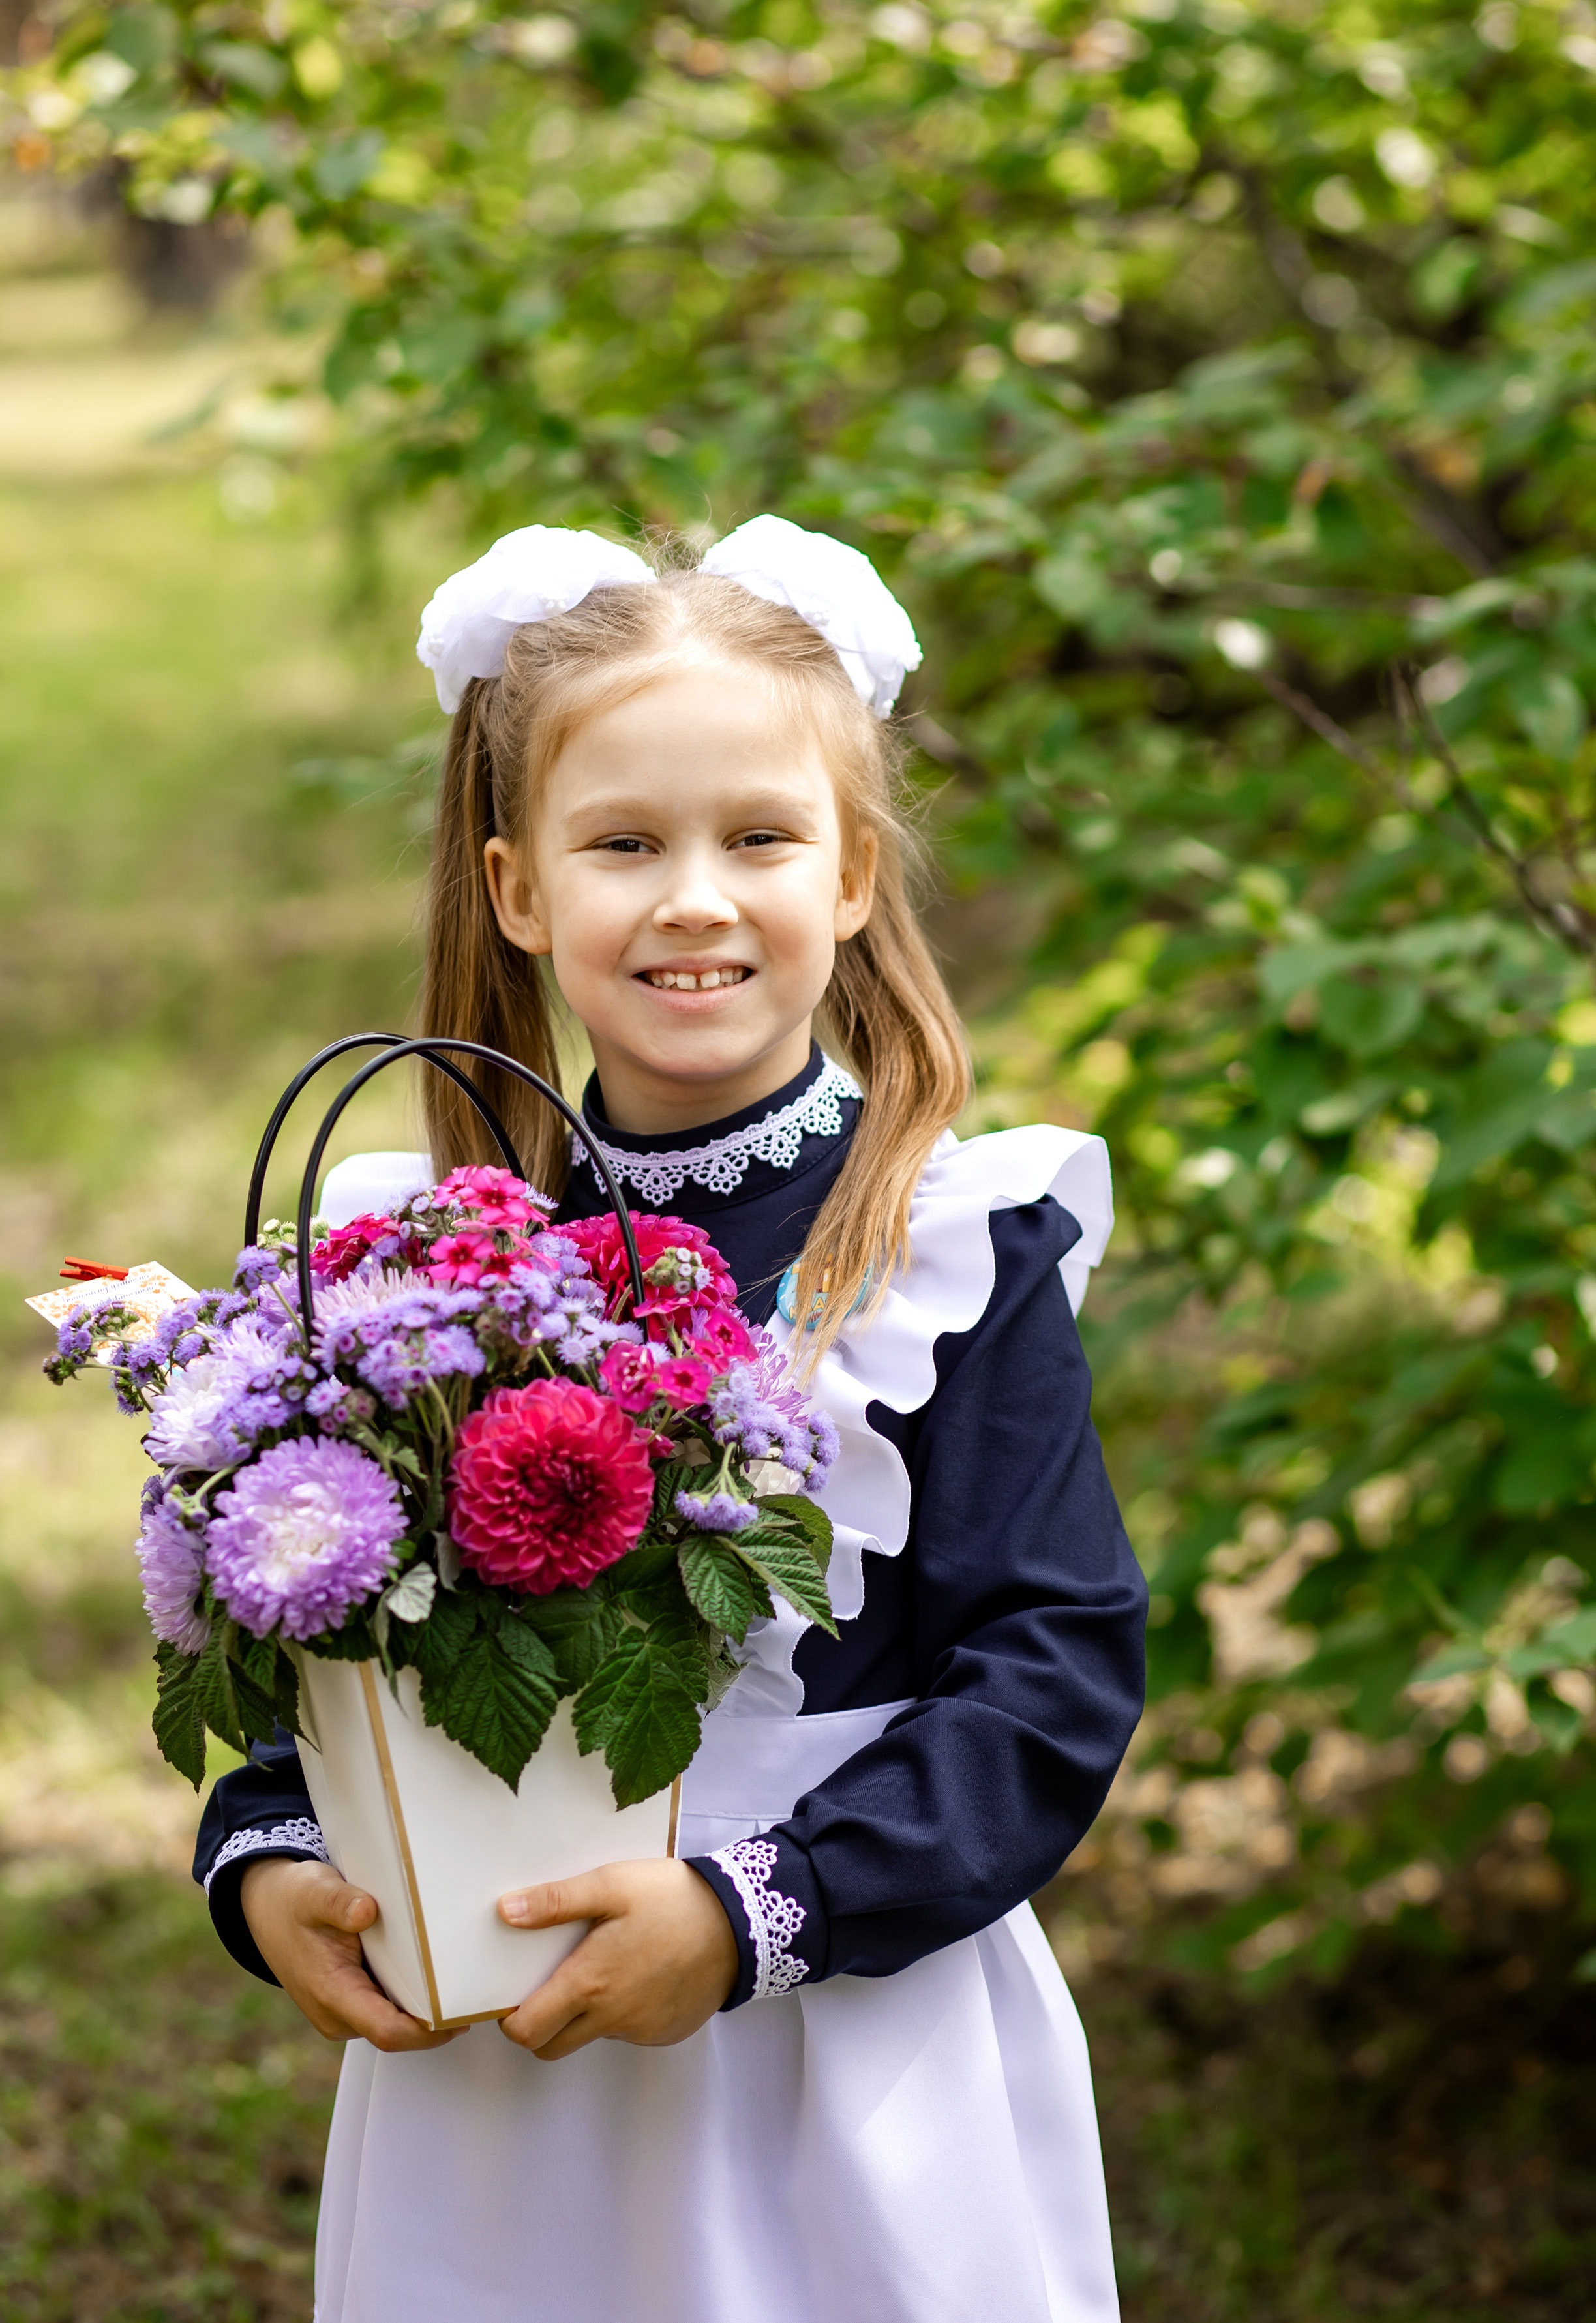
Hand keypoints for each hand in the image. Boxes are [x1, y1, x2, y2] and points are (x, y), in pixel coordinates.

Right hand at [240, 1857, 464, 2052]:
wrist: (268, 1908)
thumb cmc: (295, 1900)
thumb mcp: (315, 1891)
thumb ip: (339, 1903)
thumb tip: (367, 1911)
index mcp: (332, 1993)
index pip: (387, 2031)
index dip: (427, 2033)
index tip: (462, 2016)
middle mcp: (337, 2014)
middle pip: (397, 2034)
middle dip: (436, 2024)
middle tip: (477, 1999)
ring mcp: (343, 2013)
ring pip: (393, 2025)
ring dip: (425, 2014)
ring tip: (464, 1989)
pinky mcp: (349, 2004)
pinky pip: (386, 2011)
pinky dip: (412, 2001)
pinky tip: (438, 1980)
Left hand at [496, 1858, 737, 2059]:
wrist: (741, 1922)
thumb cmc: (672, 1899)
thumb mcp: (611, 1885)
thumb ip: (555, 1902)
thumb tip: (505, 1912)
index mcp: (590, 1984)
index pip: (527, 2031)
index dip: (511, 2019)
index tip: (515, 1995)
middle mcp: (612, 2018)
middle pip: (551, 2046)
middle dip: (541, 2025)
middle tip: (552, 1984)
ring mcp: (641, 2031)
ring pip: (592, 2037)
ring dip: (587, 2015)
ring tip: (607, 1965)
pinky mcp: (666, 2032)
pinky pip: (630, 2032)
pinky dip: (624, 2013)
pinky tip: (641, 1974)